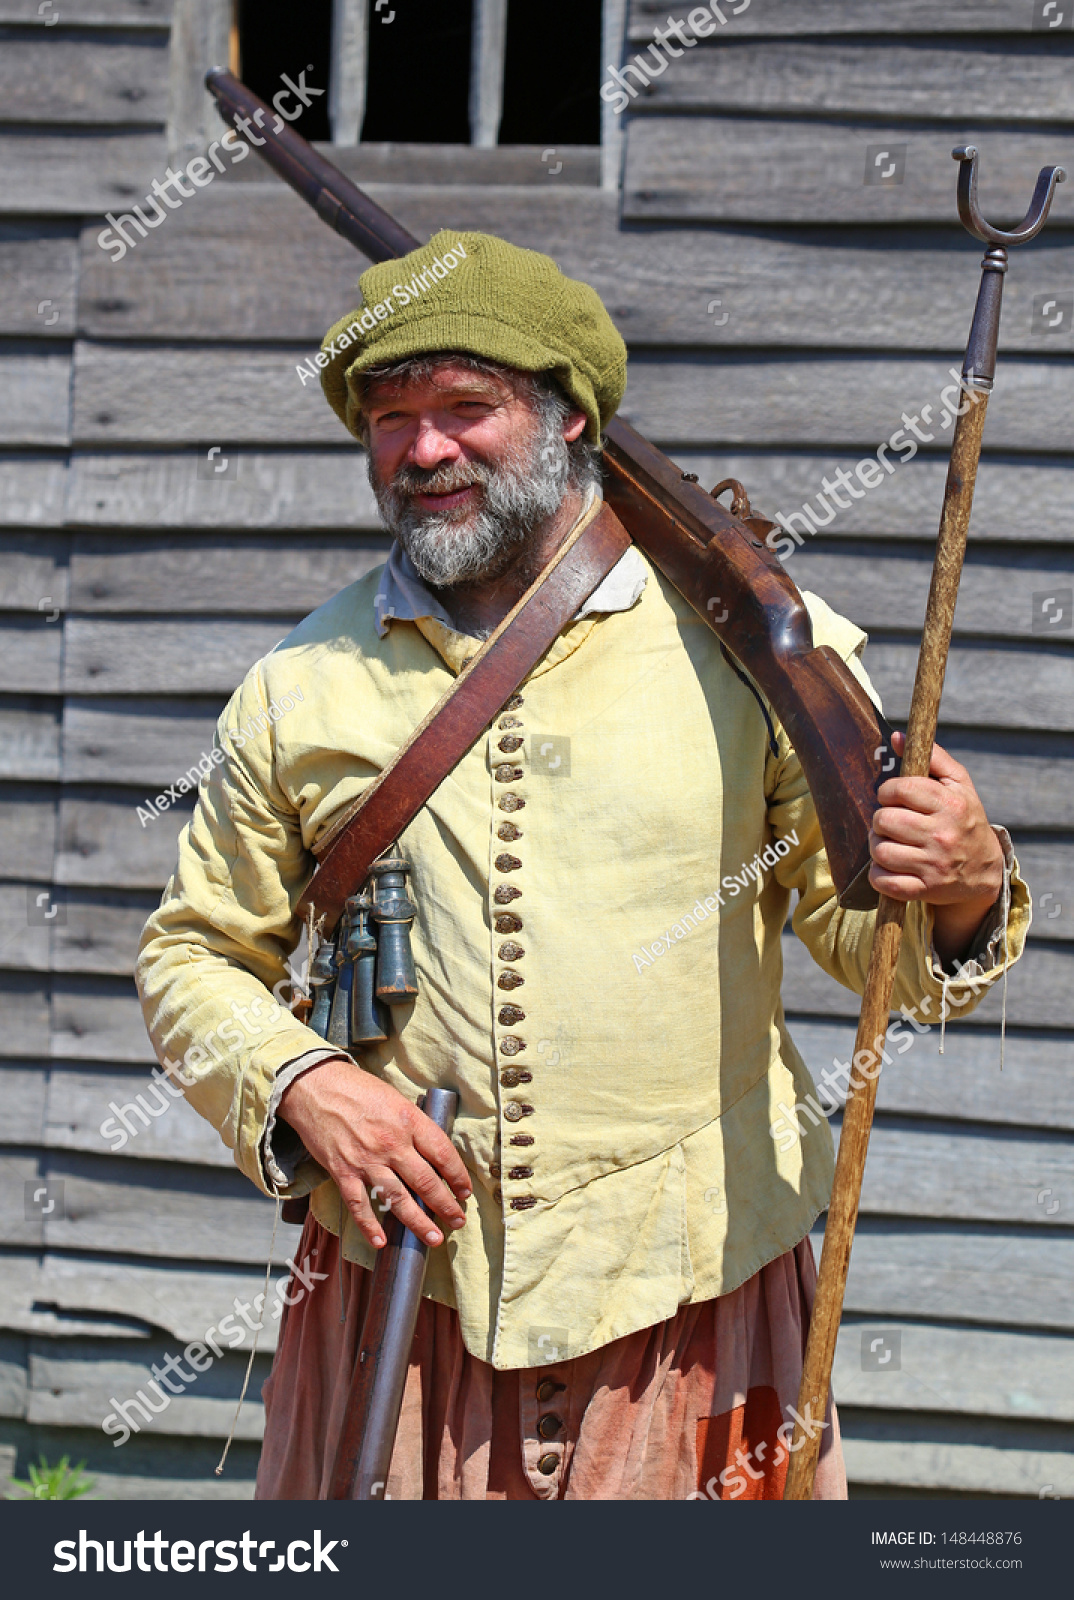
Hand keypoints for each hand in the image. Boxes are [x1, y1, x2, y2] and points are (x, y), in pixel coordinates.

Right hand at [279, 1058, 470, 1249]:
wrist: (315, 1087)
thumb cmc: (356, 1088)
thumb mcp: (394, 1098)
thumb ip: (412, 1124)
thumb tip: (431, 1150)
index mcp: (408, 1121)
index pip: (443, 1153)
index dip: (458, 1176)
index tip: (465, 1191)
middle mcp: (391, 1143)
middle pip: (426, 1182)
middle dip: (446, 1205)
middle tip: (457, 1221)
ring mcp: (367, 1160)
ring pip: (398, 1199)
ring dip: (418, 1223)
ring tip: (434, 1238)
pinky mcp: (343, 1171)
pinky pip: (359, 1205)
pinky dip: (369, 1226)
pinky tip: (380, 1242)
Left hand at [869, 732, 1004, 964]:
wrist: (985, 870)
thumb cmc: (964, 819)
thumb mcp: (959, 785)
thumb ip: (932, 757)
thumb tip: (896, 737)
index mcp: (950, 804)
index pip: (899, 789)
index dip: (887, 792)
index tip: (893, 798)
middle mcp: (942, 834)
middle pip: (884, 820)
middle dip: (881, 820)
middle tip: (892, 824)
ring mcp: (933, 864)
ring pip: (880, 850)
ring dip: (878, 847)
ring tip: (891, 844)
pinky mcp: (925, 889)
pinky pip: (883, 882)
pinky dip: (878, 875)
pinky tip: (889, 867)